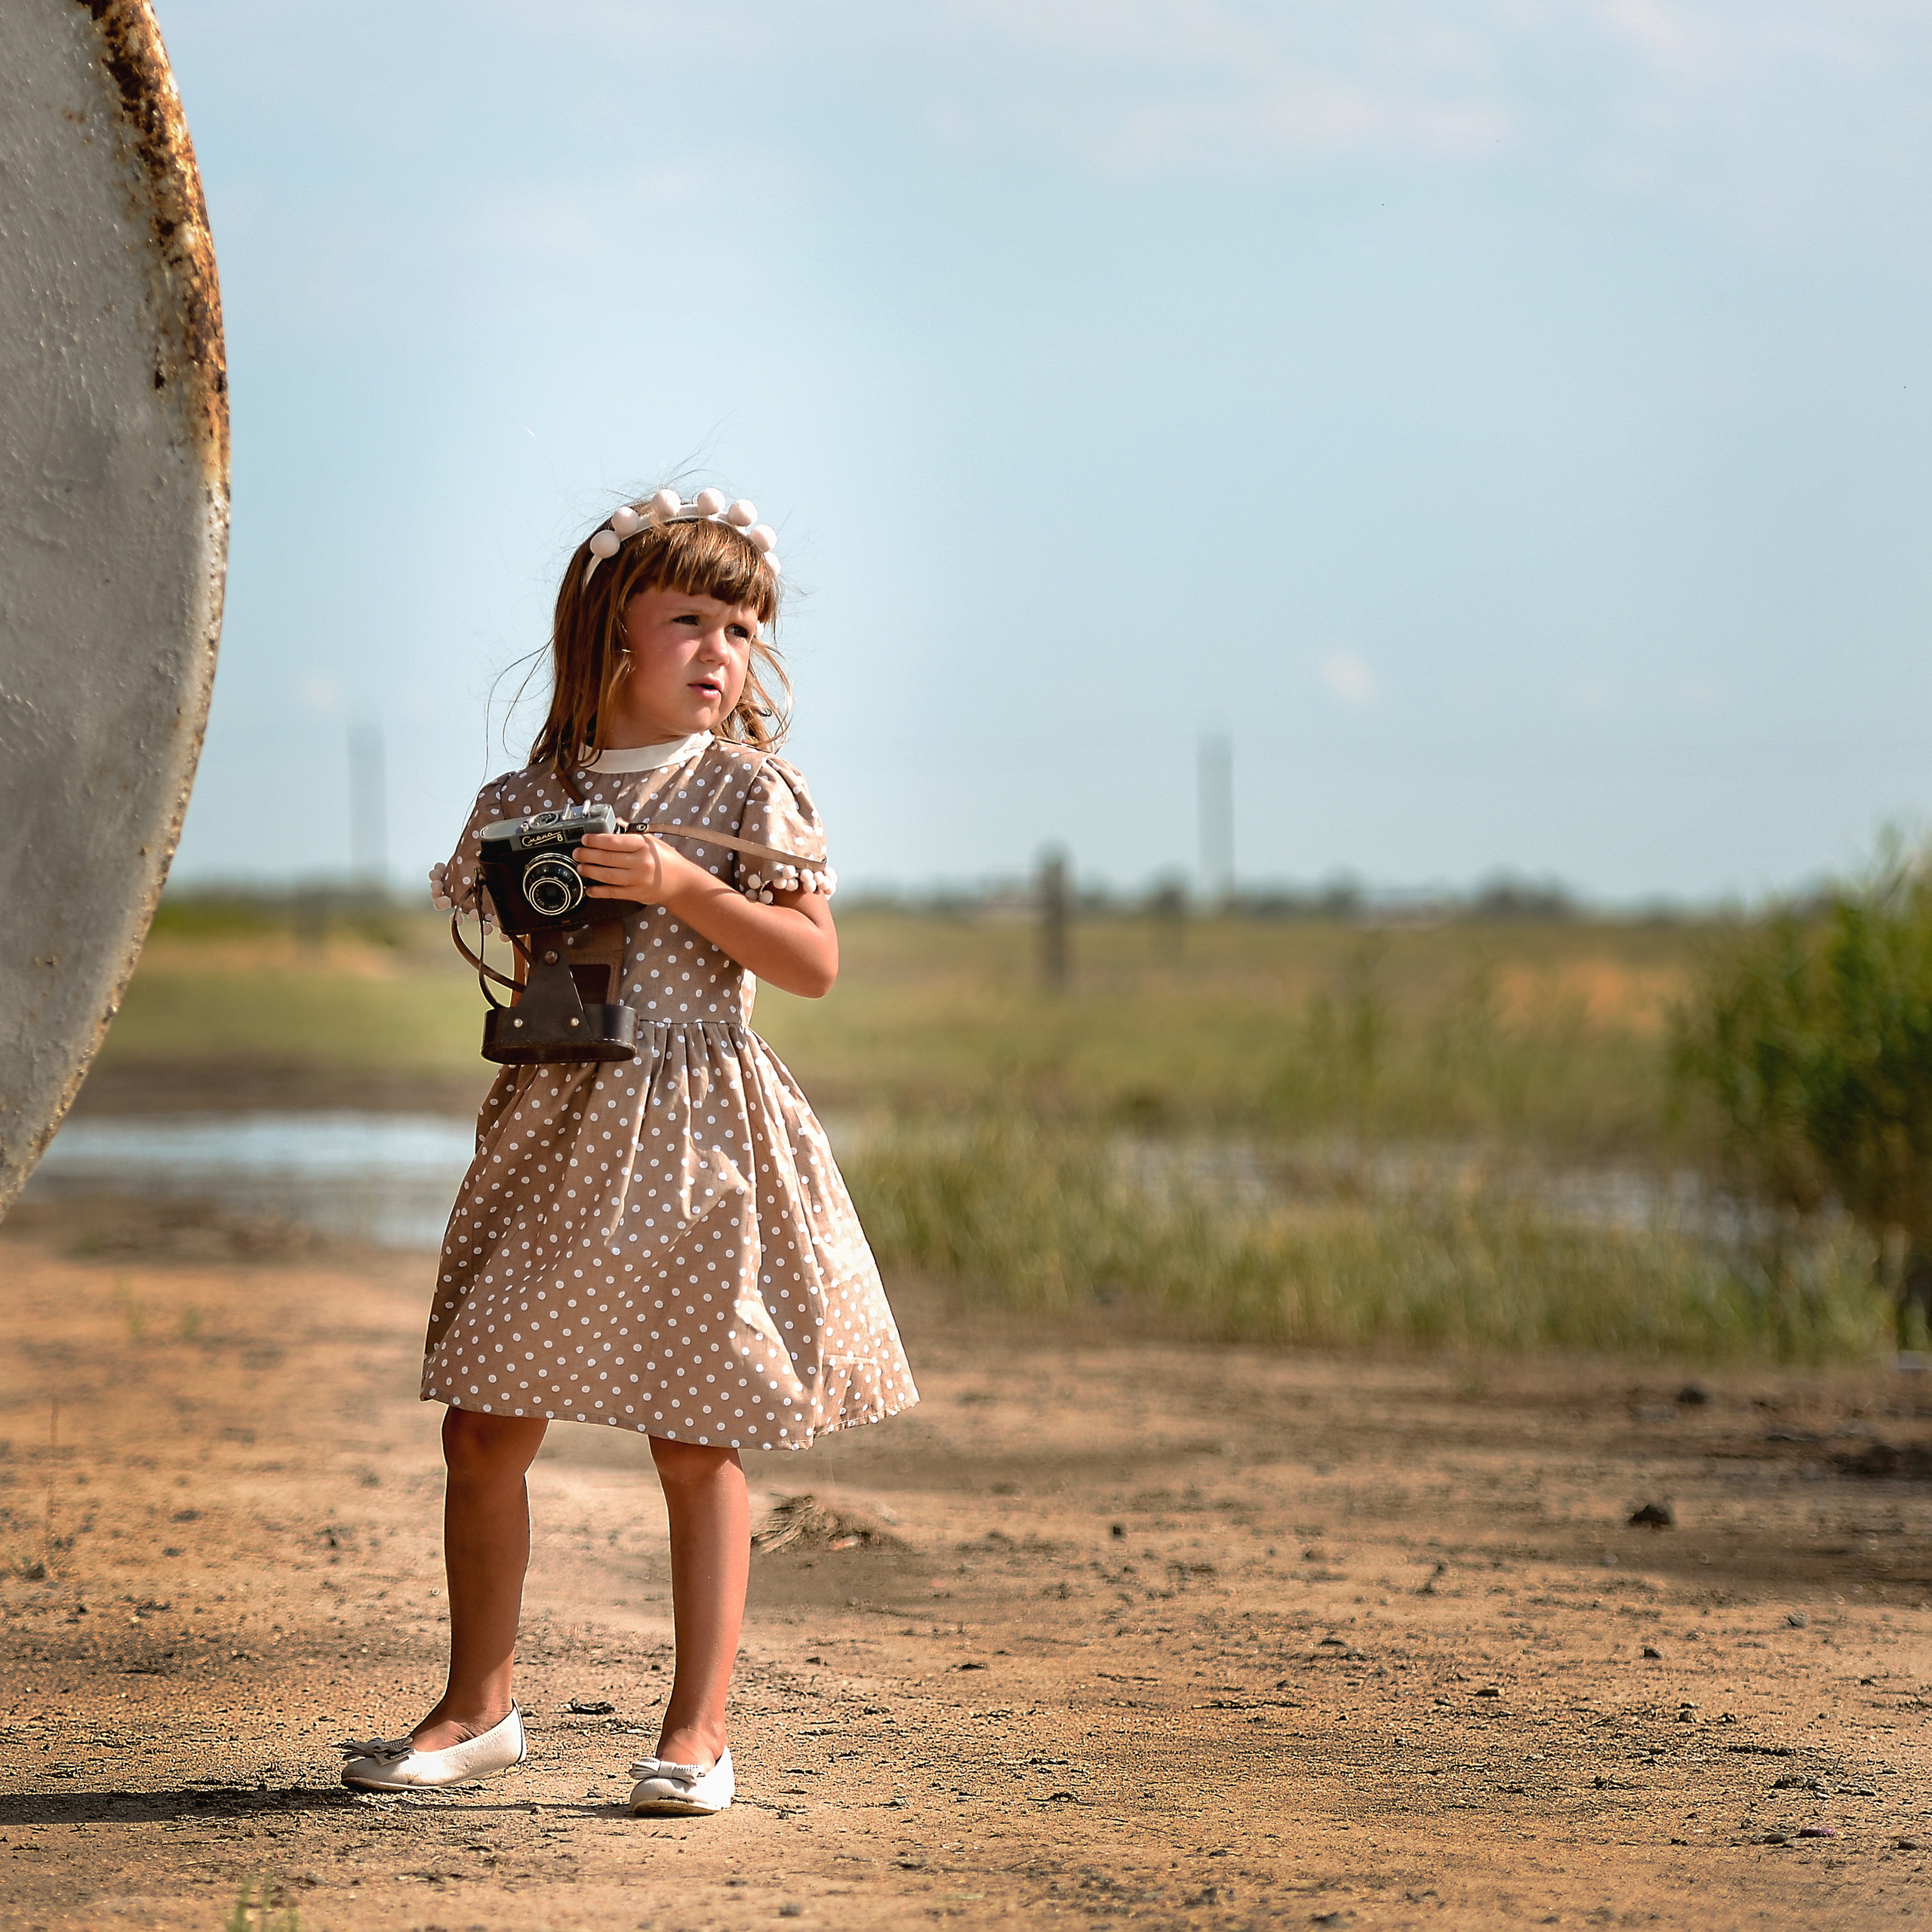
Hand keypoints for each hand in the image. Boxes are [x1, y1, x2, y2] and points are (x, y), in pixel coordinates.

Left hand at [573, 830, 694, 904]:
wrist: (682, 882)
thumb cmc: (666, 859)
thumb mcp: (652, 841)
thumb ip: (632, 833)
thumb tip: (615, 823)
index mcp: (644, 846)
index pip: (615, 841)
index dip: (596, 840)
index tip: (585, 839)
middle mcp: (641, 863)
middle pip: (608, 858)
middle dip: (588, 855)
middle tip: (578, 853)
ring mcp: (638, 880)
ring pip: (608, 875)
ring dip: (591, 871)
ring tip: (581, 867)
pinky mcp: (636, 894)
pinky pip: (613, 893)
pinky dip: (599, 891)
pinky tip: (590, 889)